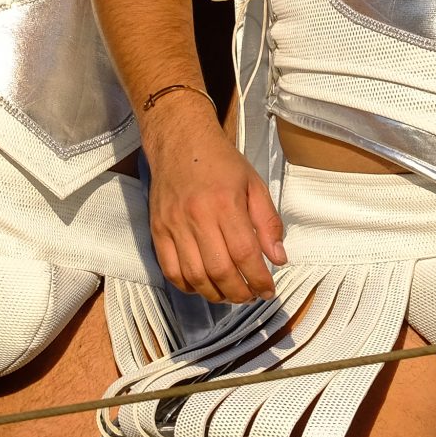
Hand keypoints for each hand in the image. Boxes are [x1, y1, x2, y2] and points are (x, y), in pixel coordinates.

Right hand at [143, 93, 285, 302]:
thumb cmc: (221, 162)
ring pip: (194, 276)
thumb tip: (278, 259)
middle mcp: (197, 217)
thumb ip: (268, 223)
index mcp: (226, 204)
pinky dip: (188, 286)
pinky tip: (203, 285)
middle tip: (250, 295)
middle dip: (239, 292)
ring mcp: (173, 225)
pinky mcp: (157, 230)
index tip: (268, 290)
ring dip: (215, 294)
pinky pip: (170, 270)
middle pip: (219, 270)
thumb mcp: (254, 185)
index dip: (259, 279)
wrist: (180, 141)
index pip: (245, 254)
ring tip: (230, 293)